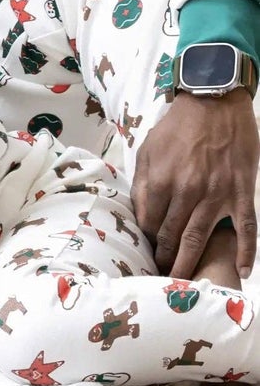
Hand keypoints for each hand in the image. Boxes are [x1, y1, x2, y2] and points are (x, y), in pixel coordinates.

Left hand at [133, 90, 258, 278]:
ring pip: (200, 239)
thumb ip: (143, 183)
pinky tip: (240, 271)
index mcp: (161, 181)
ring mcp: (216, 195)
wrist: (214, 103)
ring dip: (190, 263)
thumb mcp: (148, 150)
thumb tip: (140, 214)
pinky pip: (245, 229)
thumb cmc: (178, 127)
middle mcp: (187, 192)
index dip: (146, 242)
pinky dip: (244, 252)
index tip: (146, 252)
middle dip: (165, 260)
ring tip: (185, 282)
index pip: (149, 224)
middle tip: (161, 276)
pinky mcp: (241, 193)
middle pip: (171, 237)